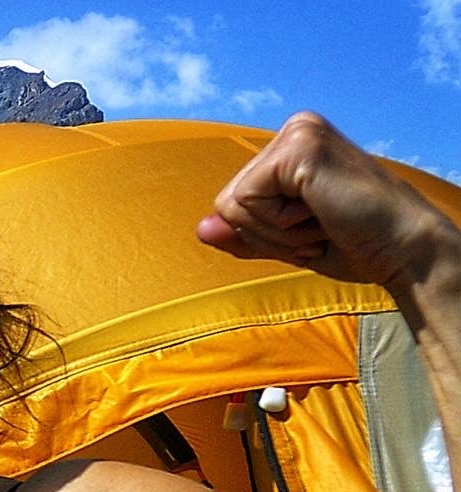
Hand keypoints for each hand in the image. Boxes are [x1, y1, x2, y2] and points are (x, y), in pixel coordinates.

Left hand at [197, 111, 453, 291]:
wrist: (403, 250)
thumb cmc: (356, 245)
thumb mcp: (287, 242)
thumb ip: (244, 234)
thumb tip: (200, 230)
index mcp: (292, 147)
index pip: (233, 202)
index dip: (264, 234)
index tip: (314, 229)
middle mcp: (294, 130)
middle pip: (227, 203)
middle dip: (267, 234)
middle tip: (320, 227)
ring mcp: (297, 134)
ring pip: (232, 206)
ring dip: (276, 232)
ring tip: (324, 221)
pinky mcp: (298, 148)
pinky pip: (245, 203)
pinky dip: (280, 226)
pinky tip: (321, 215)